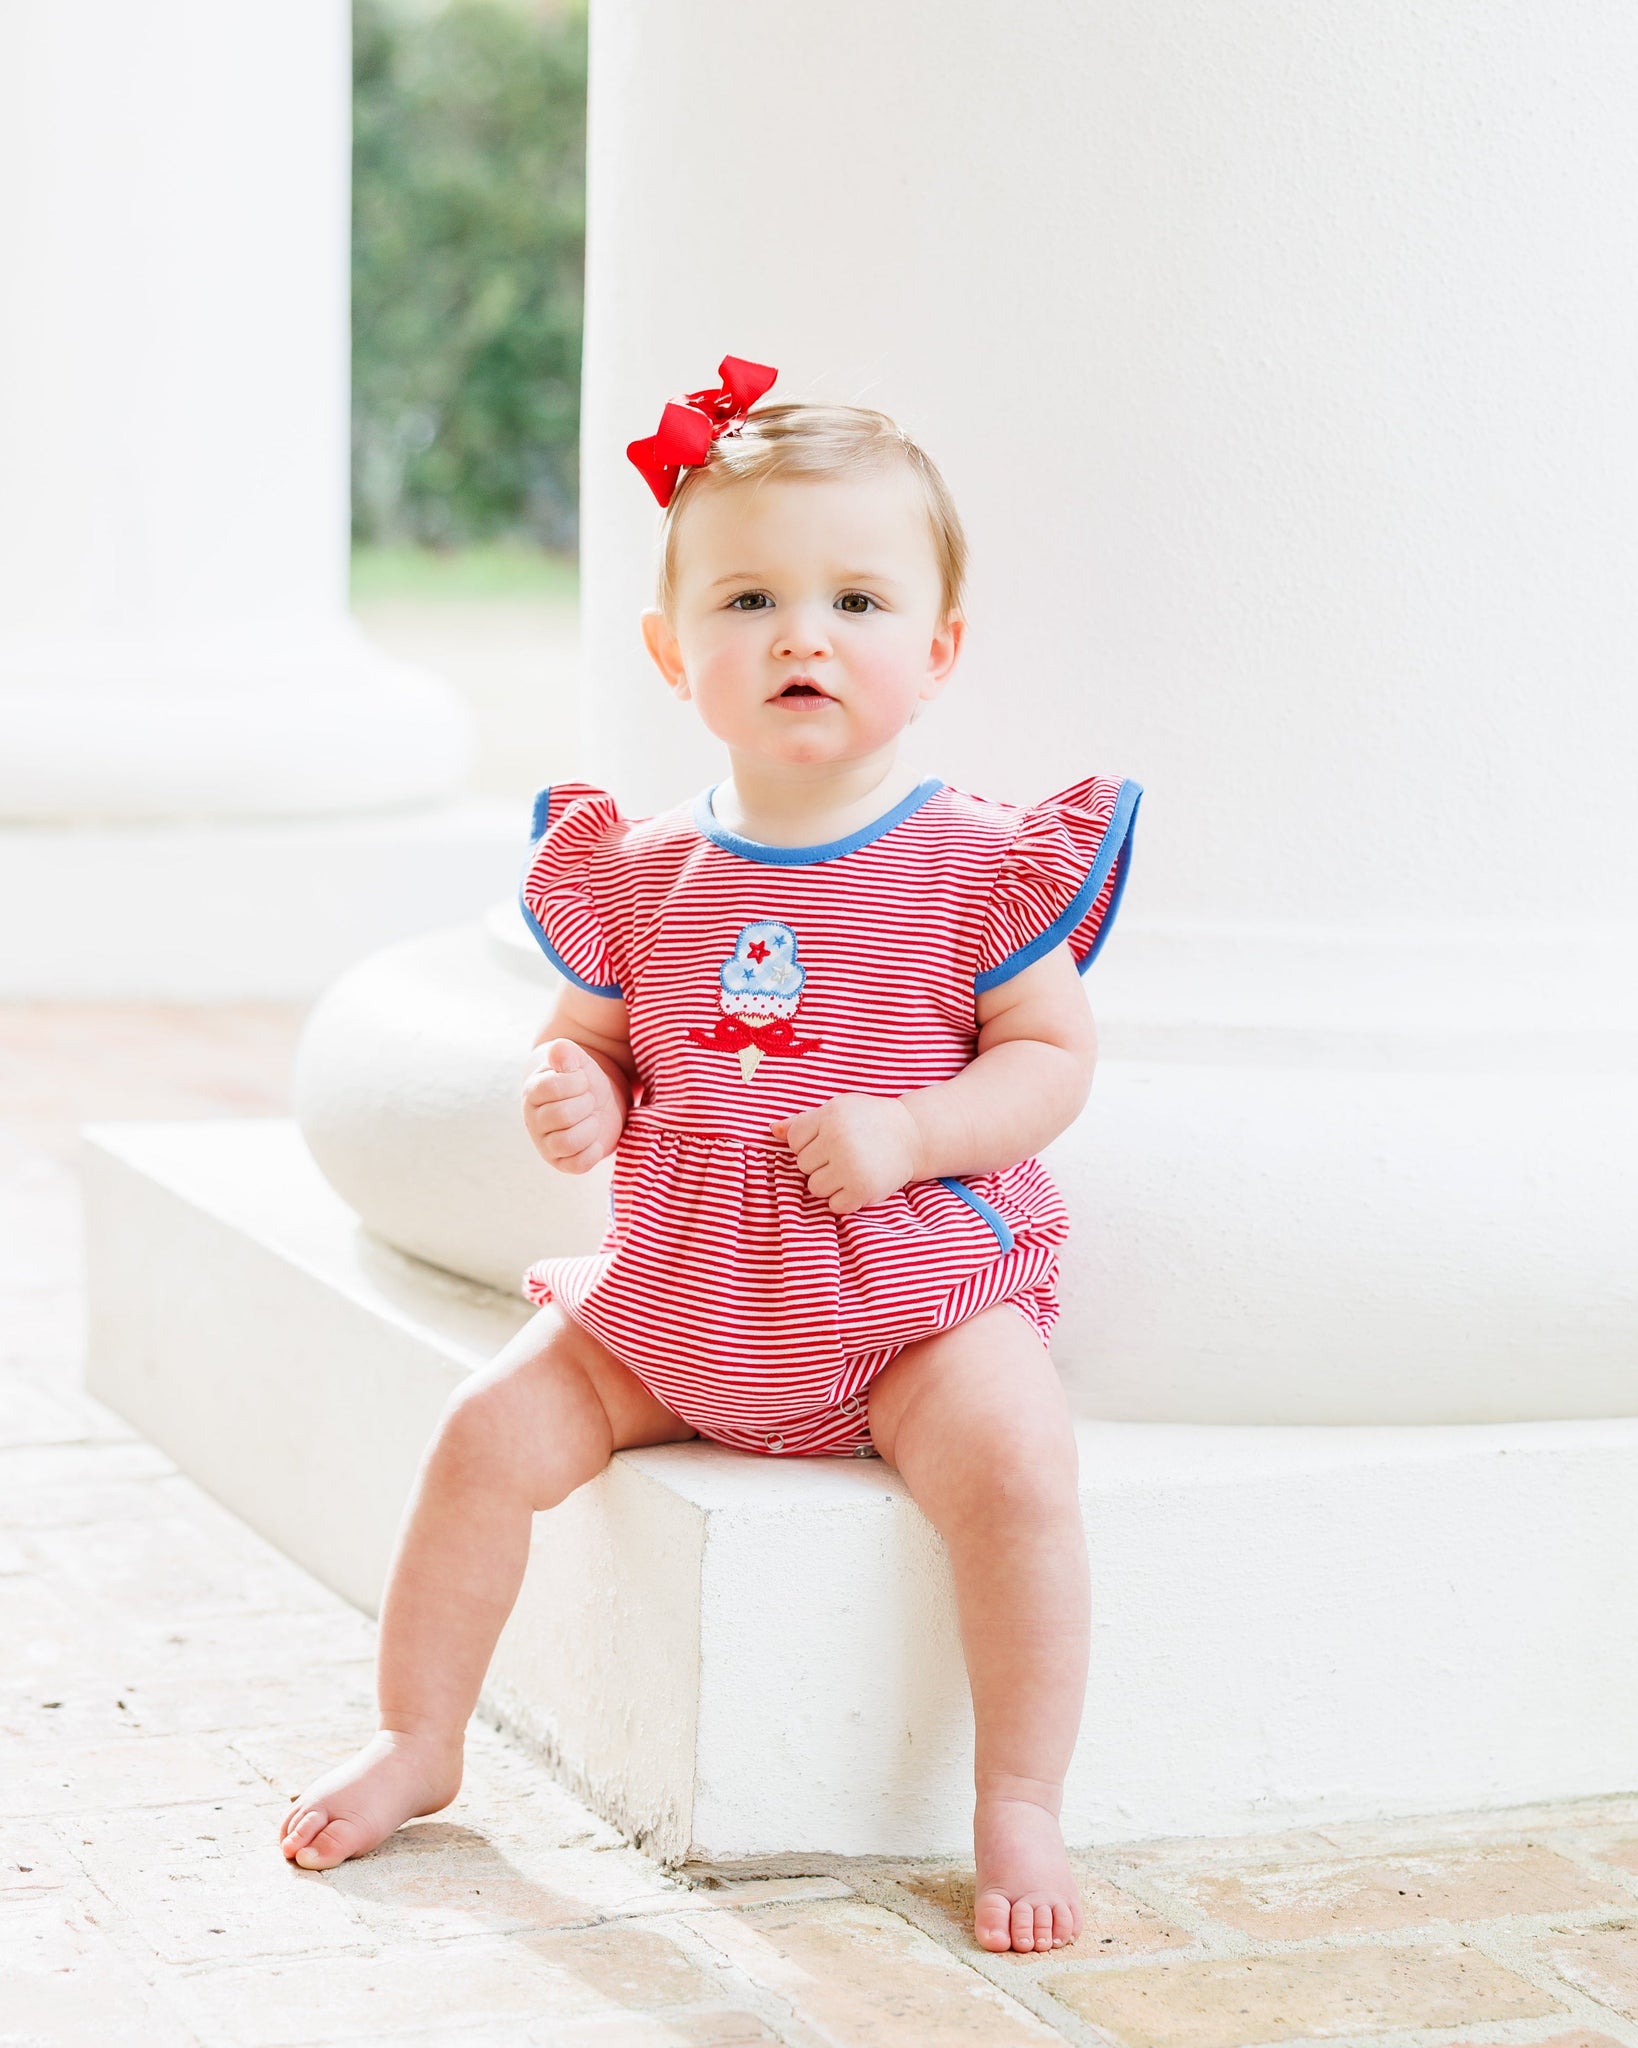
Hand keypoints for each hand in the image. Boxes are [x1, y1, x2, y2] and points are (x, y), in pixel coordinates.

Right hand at [523, 1039, 623, 1172]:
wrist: (597, 1103)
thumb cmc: (584, 1081)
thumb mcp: (578, 1062)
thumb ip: (567, 1053)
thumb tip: (559, 1049)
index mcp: (533, 1092)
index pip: (552, 1087)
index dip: (577, 1082)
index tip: (583, 1080)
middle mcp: (534, 1120)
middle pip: (562, 1115)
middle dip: (586, 1104)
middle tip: (590, 1100)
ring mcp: (546, 1144)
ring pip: (568, 1142)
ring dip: (590, 1127)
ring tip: (593, 1118)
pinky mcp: (563, 1163)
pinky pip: (578, 1164)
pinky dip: (592, 1151)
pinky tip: (596, 1138)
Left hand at [769, 1094, 922, 1214]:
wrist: (913, 1135)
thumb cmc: (870, 1120)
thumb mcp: (838, 1110)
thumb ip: (804, 1121)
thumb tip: (771, 1131)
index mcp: (830, 1115)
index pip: (793, 1140)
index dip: (808, 1143)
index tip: (828, 1141)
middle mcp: (838, 1139)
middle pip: (803, 1165)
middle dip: (819, 1164)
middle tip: (844, 1155)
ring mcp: (850, 1165)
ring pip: (815, 1188)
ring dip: (830, 1184)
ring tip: (850, 1169)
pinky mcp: (862, 1189)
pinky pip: (834, 1205)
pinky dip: (844, 1200)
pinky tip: (858, 1184)